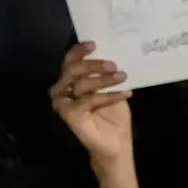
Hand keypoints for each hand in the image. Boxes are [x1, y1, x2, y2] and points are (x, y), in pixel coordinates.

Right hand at [49, 43, 133, 167]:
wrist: (116, 144)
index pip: (70, 61)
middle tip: (114, 65)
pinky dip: (108, 96)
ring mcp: (63, 103)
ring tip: (123, 77)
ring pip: (81, 84)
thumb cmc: (113, 116)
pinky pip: (88, 101)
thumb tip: (114, 55)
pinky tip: (125, 93)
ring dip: (104, 79)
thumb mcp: (112, 89)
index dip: (79, 51)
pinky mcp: (68, 115)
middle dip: (94, 65)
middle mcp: (62, 90)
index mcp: (71, 81)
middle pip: (72, 70)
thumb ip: (107, 74)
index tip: (94, 43)